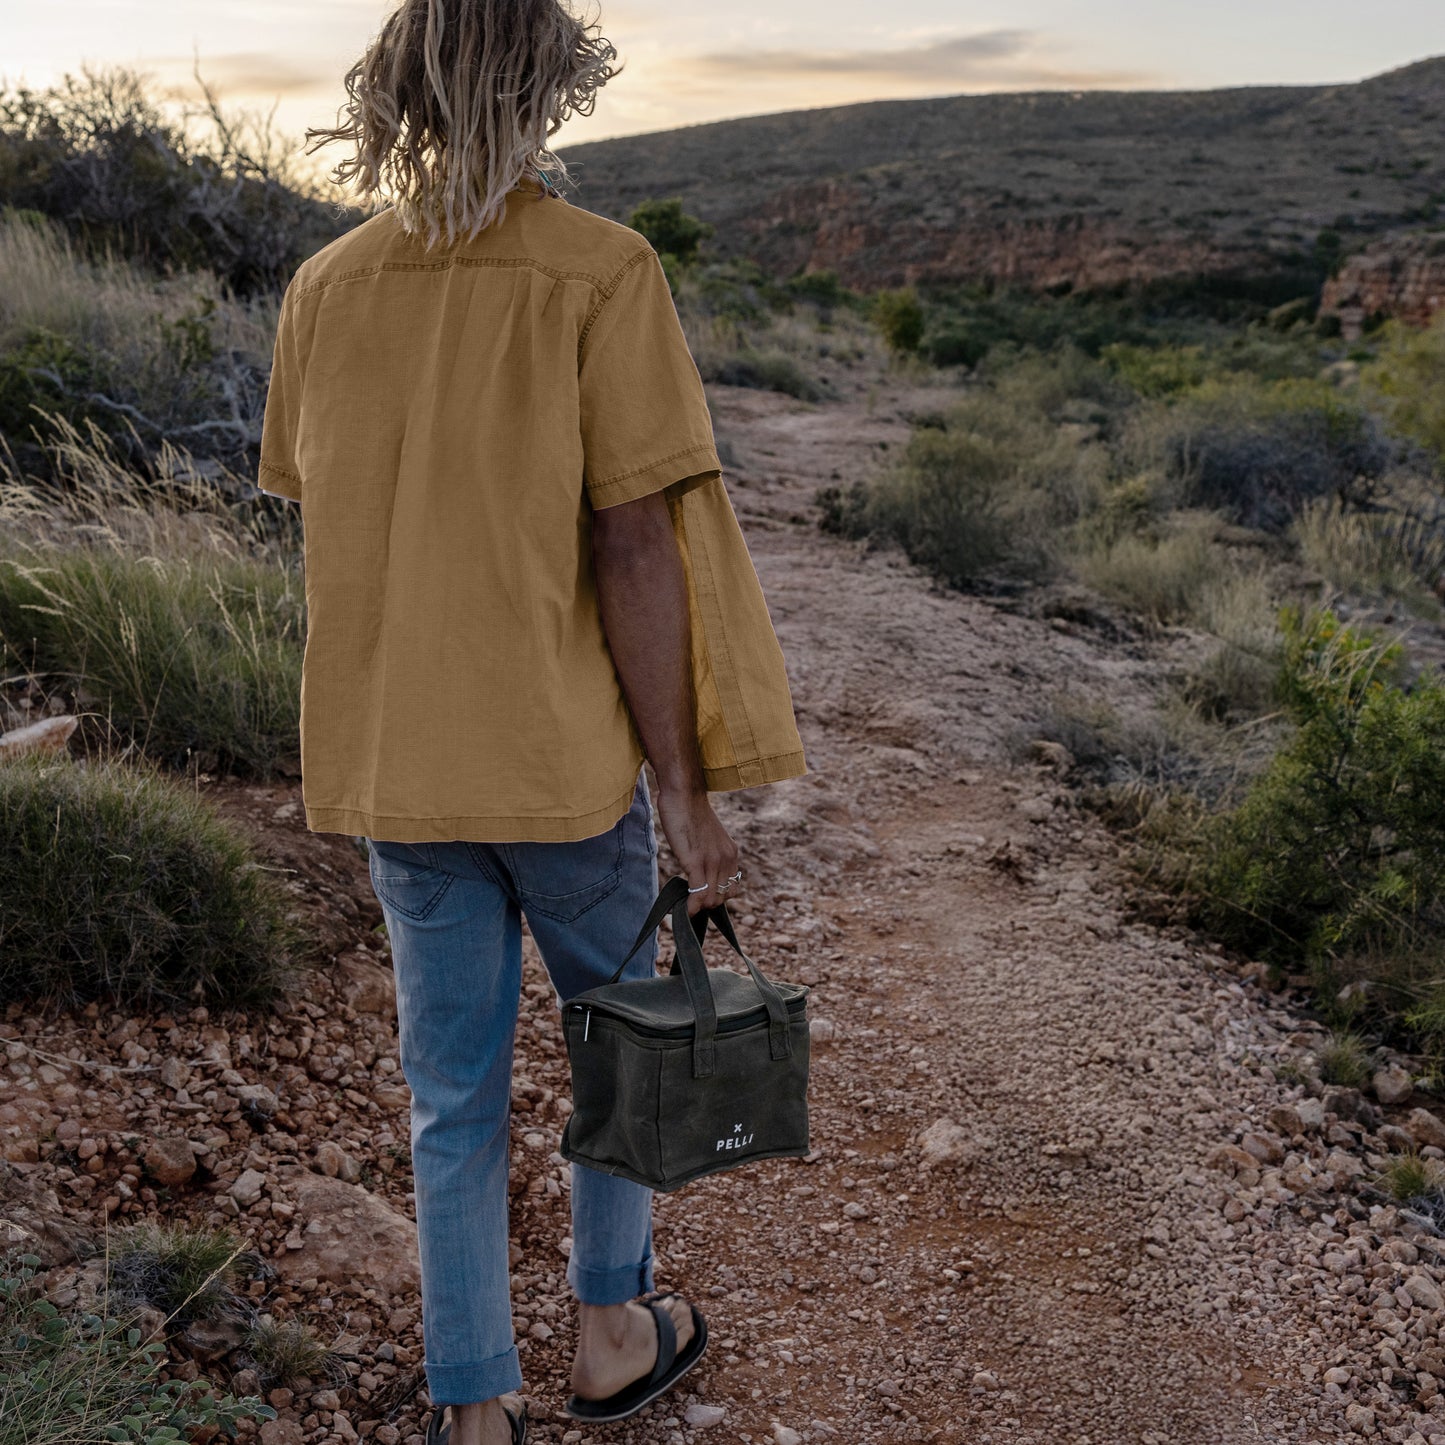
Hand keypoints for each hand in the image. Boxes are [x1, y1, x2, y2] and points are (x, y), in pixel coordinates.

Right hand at [653, 781, 741, 915]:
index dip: (717, 897)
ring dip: (698, 907)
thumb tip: (701, 874)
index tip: (702, 897)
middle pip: (722, 898)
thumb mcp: (709, 838)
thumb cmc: (690, 814)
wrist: (683, 794)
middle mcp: (726, 859)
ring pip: (711, 899)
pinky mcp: (696, 861)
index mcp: (731, 854)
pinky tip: (684, 909)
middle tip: (690, 901)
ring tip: (685, 906)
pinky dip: (691, 906)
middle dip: (706, 904)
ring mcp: (712, 861)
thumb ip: (710, 855)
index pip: (732, 889)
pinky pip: (698, 893)